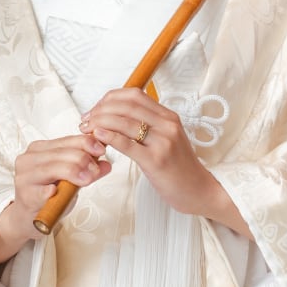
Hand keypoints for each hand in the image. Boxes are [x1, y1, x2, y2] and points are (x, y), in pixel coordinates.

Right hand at [0, 134, 110, 265]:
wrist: (27, 218)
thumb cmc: (48, 195)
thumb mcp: (69, 180)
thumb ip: (86, 170)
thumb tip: (107, 164)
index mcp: (40, 149)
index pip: (66, 140)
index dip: (85, 143)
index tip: (101, 151)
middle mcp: (29, 158)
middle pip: (61, 154)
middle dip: (83, 160)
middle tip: (96, 171)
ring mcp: (25, 176)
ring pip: (52, 168)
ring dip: (73, 173)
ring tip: (87, 180)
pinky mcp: (25, 195)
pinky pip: (40, 191)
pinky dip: (50, 191)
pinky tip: (56, 192)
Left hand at [80, 88, 248, 236]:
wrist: (202, 191)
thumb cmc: (179, 167)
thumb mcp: (166, 138)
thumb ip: (146, 125)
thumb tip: (116, 115)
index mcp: (167, 116)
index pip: (132, 94)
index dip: (108, 98)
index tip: (94, 109)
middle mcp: (167, 124)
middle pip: (125, 104)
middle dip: (99, 109)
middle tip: (85, 120)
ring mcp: (163, 141)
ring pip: (124, 121)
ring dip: (99, 122)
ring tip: (87, 130)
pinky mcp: (157, 160)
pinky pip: (128, 143)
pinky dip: (110, 136)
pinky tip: (98, 136)